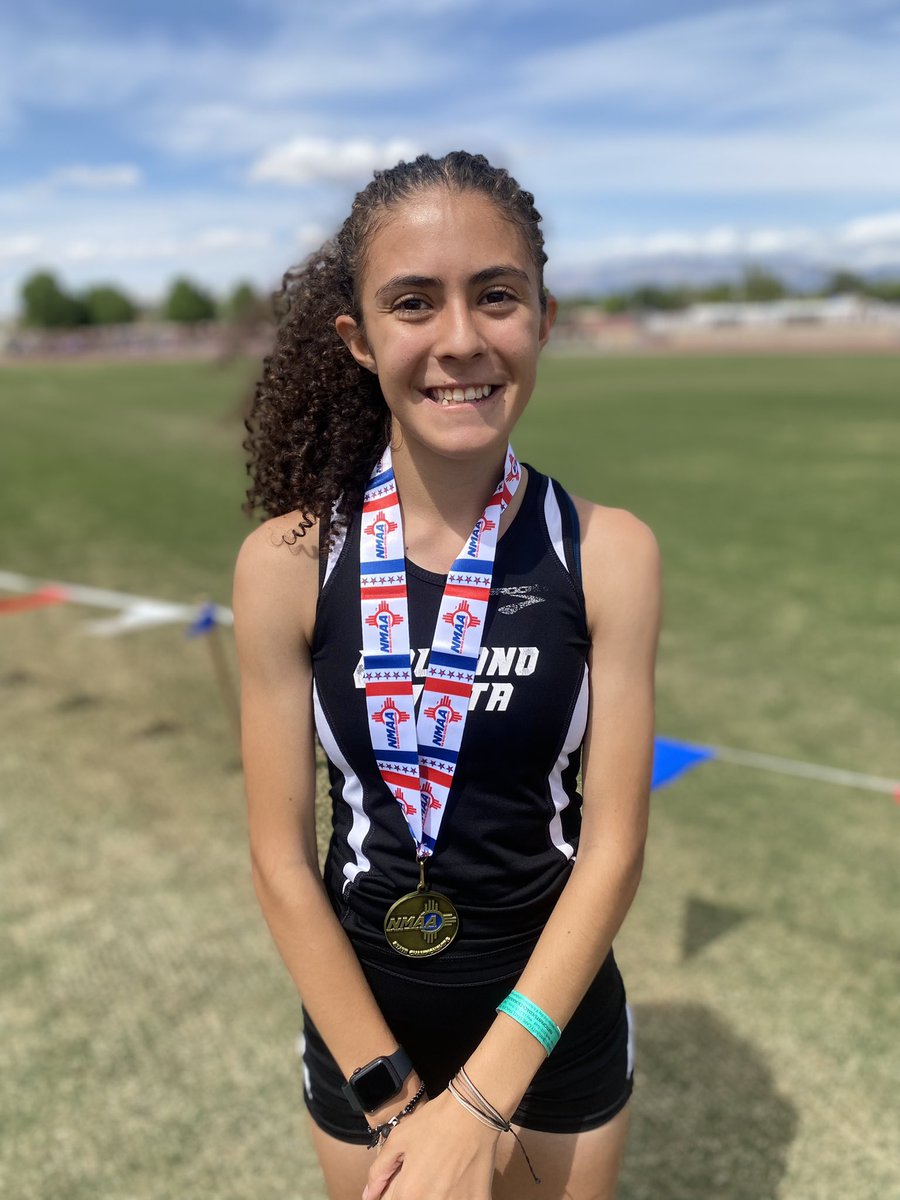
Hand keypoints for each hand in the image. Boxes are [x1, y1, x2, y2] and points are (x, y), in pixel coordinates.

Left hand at [362, 1089, 499, 1199]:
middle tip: (425, 1175)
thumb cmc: (433, 1122)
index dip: (394, 1193)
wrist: (473, 1111)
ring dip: (436, 1195)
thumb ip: (380, 1171)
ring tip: (441, 1177)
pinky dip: (457, 1197)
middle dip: (414, 1194)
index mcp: (409, 1193)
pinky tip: (458, 1183)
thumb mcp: (399, 1139)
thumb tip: (368, 1196)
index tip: (406, 1179)